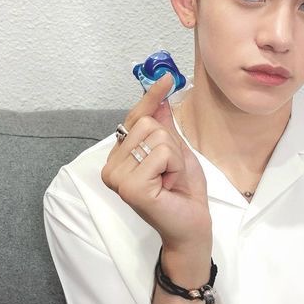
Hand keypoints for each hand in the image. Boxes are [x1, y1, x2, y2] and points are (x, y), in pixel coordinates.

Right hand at [101, 73, 210, 252]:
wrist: (191, 225)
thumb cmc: (182, 192)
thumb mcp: (176, 151)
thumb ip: (163, 126)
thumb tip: (160, 96)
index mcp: (119, 157)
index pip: (133, 118)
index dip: (151, 97)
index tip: (167, 78)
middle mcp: (112, 166)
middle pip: (147, 124)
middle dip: (170, 145)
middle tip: (171, 171)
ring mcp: (118, 178)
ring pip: (156, 137)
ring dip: (174, 157)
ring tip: (170, 180)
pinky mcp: (131, 187)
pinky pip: (161, 153)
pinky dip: (174, 166)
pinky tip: (168, 187)